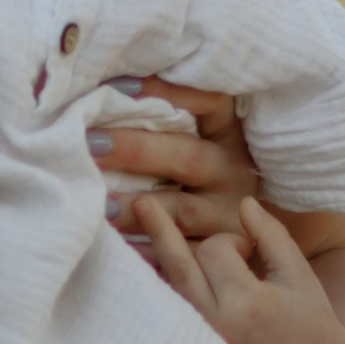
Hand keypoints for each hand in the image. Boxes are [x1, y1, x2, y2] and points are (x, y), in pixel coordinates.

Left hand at [86, 81, 269, 249]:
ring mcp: (226, 217)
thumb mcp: (207, 140)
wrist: (254, 234)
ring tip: (99, 205)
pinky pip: (180, 255)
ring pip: (182, 212)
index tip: (119, 88)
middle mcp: (232, 174)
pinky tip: (115, 247)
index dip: (167, 91)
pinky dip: (147, 251)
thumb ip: (168, 121)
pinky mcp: (215, 252)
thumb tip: (104, 95)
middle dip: (136, 150)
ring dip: (137, 208)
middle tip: (90, 145)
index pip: (209, 102)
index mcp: (229, 136)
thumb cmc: (210, 174)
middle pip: (187, 158)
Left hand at [138, 197, 344, 343]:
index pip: (216, 250)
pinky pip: (166, 312)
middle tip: (142, 202)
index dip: (231, 241)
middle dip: (161, 230)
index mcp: (247, 304)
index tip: (248, 249)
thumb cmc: (313, 323)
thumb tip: (245, 202)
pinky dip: (157, 289)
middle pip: (179, 266)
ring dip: (151, 258)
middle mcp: (216, 325)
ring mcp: (199, 343)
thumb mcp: (298, 275)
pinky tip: (144, 267)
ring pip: (167, 289)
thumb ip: (271, 235)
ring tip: (133, 226)